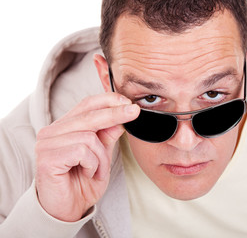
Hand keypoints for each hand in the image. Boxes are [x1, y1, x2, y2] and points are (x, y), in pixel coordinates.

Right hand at [35, 93, 139, 221]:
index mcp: (64, 127)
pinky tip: (88, 174)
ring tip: (97, 171)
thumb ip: (107, 136)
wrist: (68, 210)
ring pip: (89, 137)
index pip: (86, 104)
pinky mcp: (46, 158)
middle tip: (134, 112)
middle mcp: (51, 132)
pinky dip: (93, 165)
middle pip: (89, 115)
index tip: (129, 102)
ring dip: (102, 158)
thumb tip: (122, 116)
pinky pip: (82, 151)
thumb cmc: (82, 182)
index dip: (108, 100)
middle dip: (115, 114)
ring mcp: (46, 144)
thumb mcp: (102, 156)